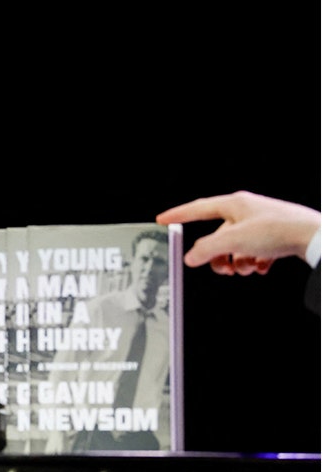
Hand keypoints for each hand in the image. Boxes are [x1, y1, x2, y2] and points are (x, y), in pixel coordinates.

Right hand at [156, 190, 320, 275]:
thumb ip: (207, 249)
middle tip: (221, 268)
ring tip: (246, 268)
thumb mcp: (234, 240)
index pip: (198, 209)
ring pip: (236, 246)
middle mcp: (246, 211)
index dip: (178, 215)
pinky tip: (260, 266)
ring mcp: (261, 224)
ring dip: (238, 261)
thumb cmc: (279, 230)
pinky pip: (254, 252)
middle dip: (218, 255)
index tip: (164, 220)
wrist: (313, 237)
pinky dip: (254, 262)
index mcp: (234, 204)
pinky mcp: (275, 236)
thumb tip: (190, 257)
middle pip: (218, 236)